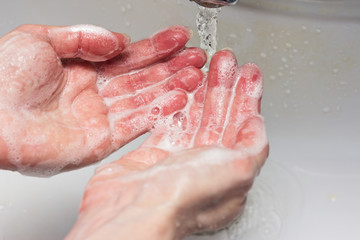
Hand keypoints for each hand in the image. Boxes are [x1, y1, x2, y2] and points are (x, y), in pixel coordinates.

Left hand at [0, 24, 205, 174]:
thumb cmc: (3, 79)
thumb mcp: (41, 39)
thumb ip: (83, 37)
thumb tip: (118, 41)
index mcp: (83, 69)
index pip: (128, 56)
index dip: (155, 47)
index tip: (178, 38)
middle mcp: (95, 94)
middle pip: (142, 78)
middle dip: (172, 67)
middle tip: (197, 58)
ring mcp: (100, 118)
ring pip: (144, 100)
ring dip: (172, 88)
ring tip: (195, 77)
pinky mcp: (101, 141)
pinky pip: (136, 124)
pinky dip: (158, 112)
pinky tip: (178, 100)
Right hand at [68, 50, 268, 239]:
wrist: (131, 209)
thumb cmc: (180, 198)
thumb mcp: (235, 171)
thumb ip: (253, 147)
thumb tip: (257, 125)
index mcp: (229, 176)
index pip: (243, 130)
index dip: (247, 100)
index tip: (249, 76)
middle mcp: (205, 169)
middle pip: (220, 119)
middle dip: (226, 88)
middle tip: (228, 63)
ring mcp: (179, 160)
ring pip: (196, 117)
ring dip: (204, 90)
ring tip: (209, 65)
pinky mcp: (154, 153)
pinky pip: (170, 122)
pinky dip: (179, 104)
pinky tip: (184, 87)